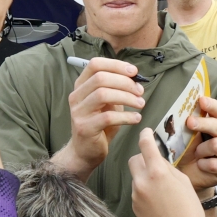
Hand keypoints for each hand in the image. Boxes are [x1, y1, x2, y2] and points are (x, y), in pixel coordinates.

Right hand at [58, 57, 143, 179]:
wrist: (86, 151)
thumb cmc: (99, 125)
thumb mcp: (108, 103)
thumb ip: (117, 89)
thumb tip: (136, 80)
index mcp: (81, 86)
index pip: (95, 65)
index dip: (116, 65)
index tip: (134, 72)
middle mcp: (76, 96)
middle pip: (100, 78)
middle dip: (125, 82)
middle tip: (140, 91)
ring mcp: (78, 112)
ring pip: (103, 95)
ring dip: (126, 97)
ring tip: (140, 104)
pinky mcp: (85, 128)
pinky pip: (108, 117)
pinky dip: (126, 116)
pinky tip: (136, 118)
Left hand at [129, 128, 209, 216]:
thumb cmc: (189, 211)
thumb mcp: (184, 182)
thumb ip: (168, 168)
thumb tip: (159, 160)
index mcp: (158, 172)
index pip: (145, 145)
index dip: (145, 135)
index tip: (146, 132)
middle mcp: (143, 181)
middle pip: (135, 159)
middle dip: (143, 158)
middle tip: (155, 163)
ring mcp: (136, 194)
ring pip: (136, 175)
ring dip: (145, 175)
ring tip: (162, 188)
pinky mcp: (134, 205)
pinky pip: (137, 190)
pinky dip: (145, 190)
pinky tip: (158, 200)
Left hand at [177, 97, 216, 197]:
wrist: (189, 175)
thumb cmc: (188, 151)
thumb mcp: (187, 135)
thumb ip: (189, 122)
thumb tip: (182, 109)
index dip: (211, 105)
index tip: (201, 100)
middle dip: (203, 123)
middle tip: (189, 123)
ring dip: (201, 150)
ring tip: (196, 154)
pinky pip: (215, 163)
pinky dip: (204, 164)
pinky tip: (201, 165)